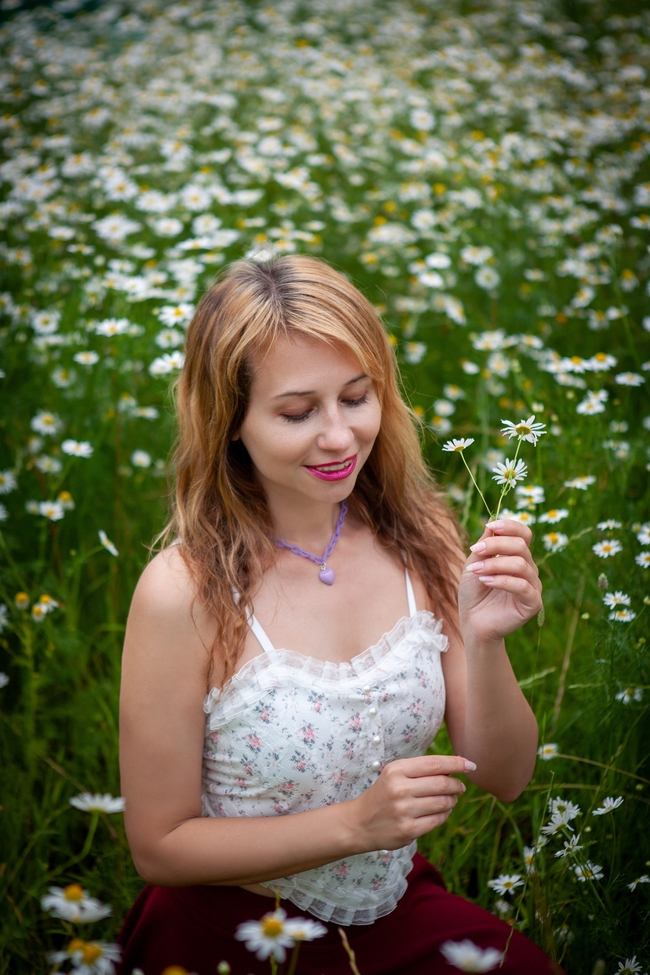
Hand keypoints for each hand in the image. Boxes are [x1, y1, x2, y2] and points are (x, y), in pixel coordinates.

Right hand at [344, 754, 472, 852]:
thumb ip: (421, 770)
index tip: (471, 765)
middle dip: (457, 784)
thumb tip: (455, 767)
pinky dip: (445, 814)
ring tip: (451, 799)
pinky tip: (442, 811)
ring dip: (452, 800)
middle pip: (442, 783)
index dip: (457, 763)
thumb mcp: (395, 774)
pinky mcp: (408, 831)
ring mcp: (404, 811)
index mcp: (397, 770)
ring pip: (443, 803)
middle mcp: (400, 789)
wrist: (359, 823)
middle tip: (460, 786)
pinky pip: (438, 820)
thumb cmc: (383, 794)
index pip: (435, 764)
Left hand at [458, 519, 542, 645]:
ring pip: (521, 564)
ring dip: (494, 564)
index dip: (510, 526)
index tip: (491, 526)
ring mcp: (533, 586)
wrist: (472, 622)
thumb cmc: (473, 593)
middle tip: (474, 551)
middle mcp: (528, 569)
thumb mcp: (474, 564)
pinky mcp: (533, 603)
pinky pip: (523, 586)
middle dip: (496, 544)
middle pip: (521, 546)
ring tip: (476, 571)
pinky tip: (485, 582)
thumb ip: (484, 546)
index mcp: (517, 557)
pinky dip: (502, 580)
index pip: (523, 534)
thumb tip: (491, 523)